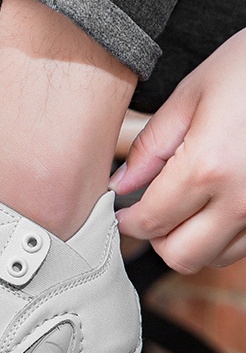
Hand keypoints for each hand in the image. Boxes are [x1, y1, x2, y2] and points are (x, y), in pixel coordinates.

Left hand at [111, 28, 245, 273]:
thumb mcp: (191, 95)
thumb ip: (151, 146)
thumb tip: (121, 185)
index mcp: (207, 168)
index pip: (150, 222)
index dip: (126, 222)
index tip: (119, 211)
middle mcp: (242, 200)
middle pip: (181, 255)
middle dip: (156, 237)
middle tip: (148, 210)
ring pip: (215, 257)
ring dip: (191, 241)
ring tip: (184, 205)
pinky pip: (245, 246)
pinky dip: (223, 236)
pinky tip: (216, 204)